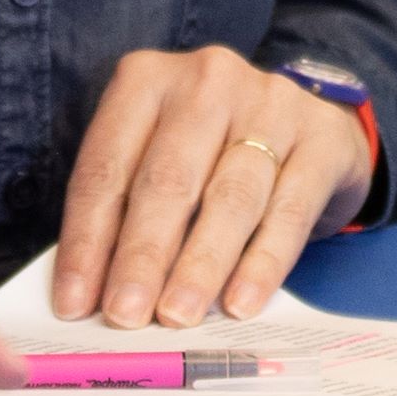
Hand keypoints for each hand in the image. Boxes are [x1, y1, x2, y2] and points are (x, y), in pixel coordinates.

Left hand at [47, 47, 367, 326]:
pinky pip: (288, 210)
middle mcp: (208, 80)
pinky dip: (262, 263)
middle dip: (142, 255)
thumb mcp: (160, 161)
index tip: (74, 304)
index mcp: (146, 80)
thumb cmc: (213, 156)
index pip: (105, 168)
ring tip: (177, 316)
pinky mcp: (322, 137)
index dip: (87, 241)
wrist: (311, 127)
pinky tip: (240, 303)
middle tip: (125, 314)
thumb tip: (91, 297)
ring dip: (199, 265)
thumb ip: (125, 215)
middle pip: (167, 179)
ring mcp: (271, 102)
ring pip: (228, 197)